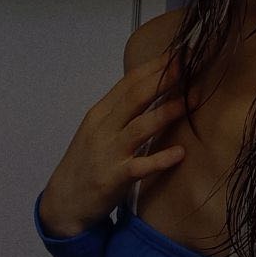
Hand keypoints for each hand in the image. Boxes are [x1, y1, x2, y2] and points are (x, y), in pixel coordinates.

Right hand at [39, 53, 194, 236]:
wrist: (63, 202)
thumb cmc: (86, 162)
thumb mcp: (98, 130)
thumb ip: (122, 110)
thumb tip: (154, 87)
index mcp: (100, 113)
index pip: (129, 82)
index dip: (155, 66)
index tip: (180, 53)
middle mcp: (103, 128)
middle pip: (136, 97)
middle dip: (163, 79)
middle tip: (189, 66)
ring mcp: (108, 153)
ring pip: (140, 127)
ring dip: (168, 112)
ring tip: (192, 100)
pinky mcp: (114, 178)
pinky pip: (141, 166)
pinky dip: (161, 159)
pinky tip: (180, 152)